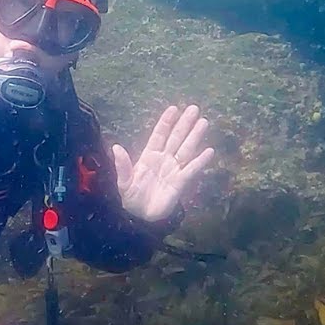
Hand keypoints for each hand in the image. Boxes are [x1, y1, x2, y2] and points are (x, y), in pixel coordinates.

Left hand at [112, 105, 215, 222]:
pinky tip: (209, 151)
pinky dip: (200, 161)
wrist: (141, 216)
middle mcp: (164, 159)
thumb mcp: (124, 182)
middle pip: (176, 138)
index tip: (174, 109)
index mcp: (149, 156)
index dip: (166, 122)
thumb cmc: (131, 197)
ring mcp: (174, 169)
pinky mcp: (181, 182)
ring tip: (204, 122)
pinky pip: (192, 170)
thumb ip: (123, 165)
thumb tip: (116, 147)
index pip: (159, 135)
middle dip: (185, 124)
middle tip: (194, 109)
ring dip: (195, 136)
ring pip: (186, 149)